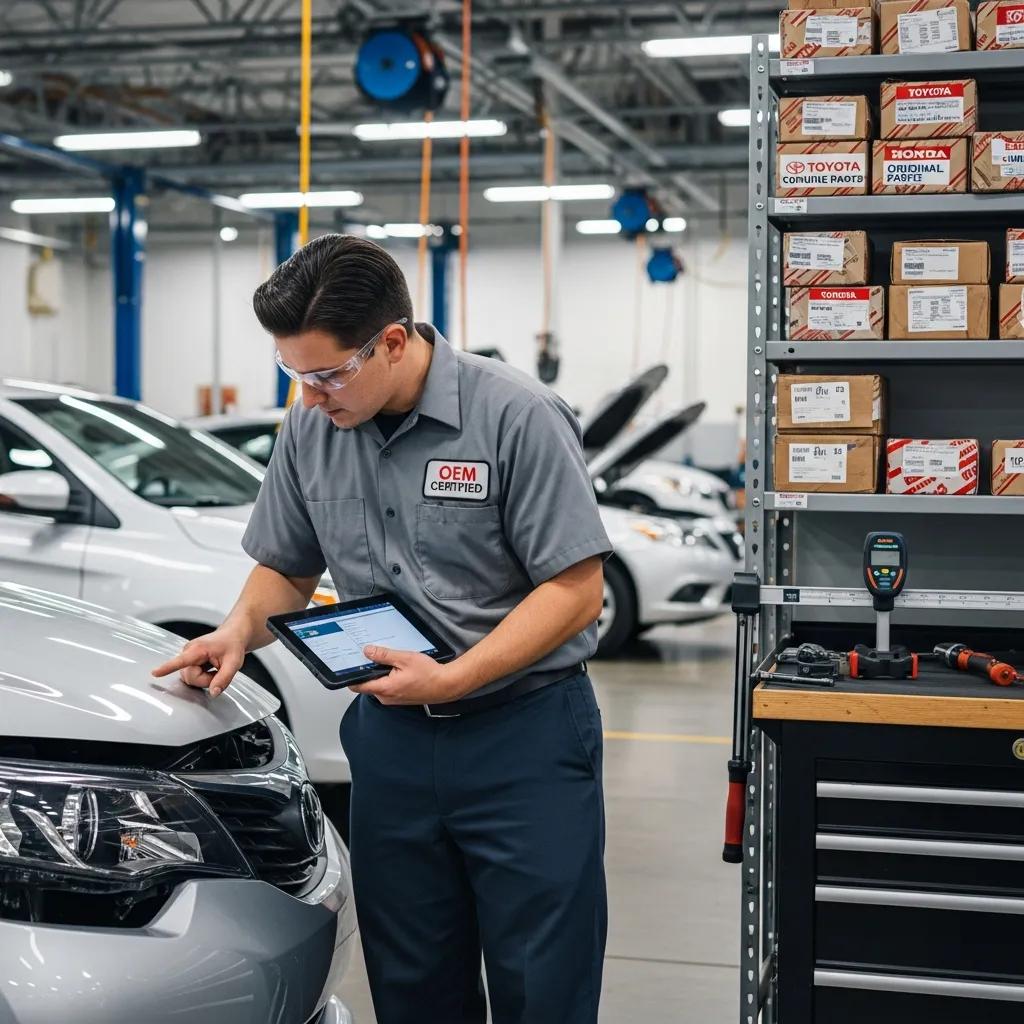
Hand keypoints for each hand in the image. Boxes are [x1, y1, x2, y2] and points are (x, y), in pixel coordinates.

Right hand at [151, 628, 246, 696]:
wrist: (232, 636)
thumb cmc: (232, 645)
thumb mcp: (234, 663)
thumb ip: (224, 679)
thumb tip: (213, 693)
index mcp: (198, 649)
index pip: (181, 661)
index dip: (167, 668)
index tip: (154, 673)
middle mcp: (188, 652)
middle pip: (191, 678)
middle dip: (206, 680)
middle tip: (219, 669)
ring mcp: (186, 657)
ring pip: (191, 679)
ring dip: (205, 679)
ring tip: (215, 667)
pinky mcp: (187, 663)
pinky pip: (192, 677)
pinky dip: (203, 677)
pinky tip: (210, 669)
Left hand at [351, 646, 466, 704]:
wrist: (446, 685)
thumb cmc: (429, 674)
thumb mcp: (405, 658)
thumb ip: (384, 655)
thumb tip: (367, 651)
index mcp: (384, 688)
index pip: (357, 685)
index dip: (351, 675)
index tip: (349, 665)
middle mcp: (386, 697)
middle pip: (367, 684)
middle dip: (368, 671)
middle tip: (372, 656)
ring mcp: (393, 699)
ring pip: (378, 685)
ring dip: (380, 674)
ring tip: (390, 661)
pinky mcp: (399, 698)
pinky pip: (387, 688)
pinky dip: (388, 678)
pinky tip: (398, 669)